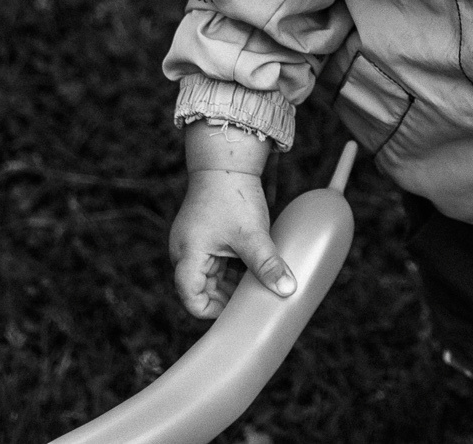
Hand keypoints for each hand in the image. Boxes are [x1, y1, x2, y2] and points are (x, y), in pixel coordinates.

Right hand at [168, 168, 296, 318]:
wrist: (227, 161)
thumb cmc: (234, 195)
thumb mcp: (253, 234)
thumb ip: (268, 265)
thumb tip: (288, 290)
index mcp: (187, 255)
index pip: (192, 300)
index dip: (214, 312)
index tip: (240, 309)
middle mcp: (185, 252)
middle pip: (203, 290)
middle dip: (228, 297)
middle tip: (255, 299)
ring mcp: (195, 244)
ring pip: (213, 277)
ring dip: (233, 282)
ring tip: (258, 283)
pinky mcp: (206, 236)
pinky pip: (217, 262)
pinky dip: (234, 268)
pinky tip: (255, 268)